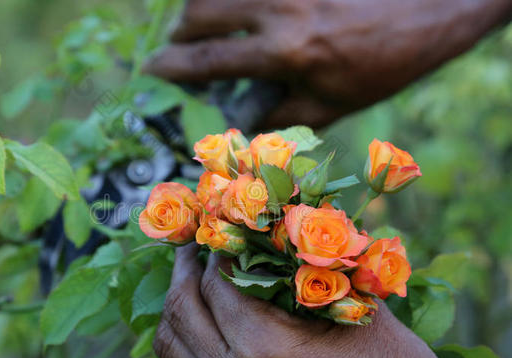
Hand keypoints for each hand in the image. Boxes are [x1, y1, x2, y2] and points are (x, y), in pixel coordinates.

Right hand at [144, 0, 511, 128]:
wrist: (430, 11)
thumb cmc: (383, 63)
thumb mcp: (333, 104)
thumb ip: (280, 114)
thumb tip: (240, 124)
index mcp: (286, 53)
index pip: (208, 61)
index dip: (170, 68)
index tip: (150, 70)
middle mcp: (279, 10)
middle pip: (199, 14)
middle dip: (180, 34)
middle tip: (181, 48)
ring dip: (201, 9)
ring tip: (206, 27)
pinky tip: (236, 10)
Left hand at [153, 244, 463, 357]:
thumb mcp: (359, 311)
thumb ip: (312, 266)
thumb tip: (281, 220)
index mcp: (265, 351)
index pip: (218, 282)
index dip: (220, 247)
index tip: (227, 228)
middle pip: (183, 307)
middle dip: (188, 266)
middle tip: (198, 243)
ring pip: (171, 341)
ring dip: (180, 300)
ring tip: (193, 274)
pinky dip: (185, 333)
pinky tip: (204, 315)